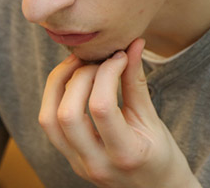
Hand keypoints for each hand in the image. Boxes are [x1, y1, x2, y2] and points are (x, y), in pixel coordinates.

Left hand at [39, 38, 200, 187]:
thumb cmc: (160, 156)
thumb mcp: (152, 120)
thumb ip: (137, 82)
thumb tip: (132, 44)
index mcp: (125, 155)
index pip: (102, 107)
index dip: (108, 72)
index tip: (120, 56)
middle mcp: (95, 164)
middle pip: (67, 114)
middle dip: (79, 76)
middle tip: (97, 59)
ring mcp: (78, 165)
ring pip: (49, 119)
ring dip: (59, 84)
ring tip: (79, 64)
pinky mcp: (69, 159)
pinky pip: (50, 125)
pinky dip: (56, 97)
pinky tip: (73, 81)